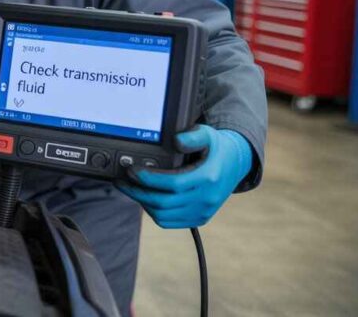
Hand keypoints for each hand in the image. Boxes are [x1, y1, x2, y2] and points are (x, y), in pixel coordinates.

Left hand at [116, 125, 252, 228]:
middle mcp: (206, 198)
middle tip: (122, 181)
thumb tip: (176, 140)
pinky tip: (145, 198)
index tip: (132, 170)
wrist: (235, 164)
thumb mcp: (208, 134)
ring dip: (143, 202)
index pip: (173, 183)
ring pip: (163, 215)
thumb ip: (192, 136)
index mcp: (208, 177)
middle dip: (137, 192)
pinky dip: (153, 212)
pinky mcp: (199, 218)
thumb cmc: (216, 148)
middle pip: (164, 202)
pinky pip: (169, 222)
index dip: (148, 179)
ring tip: (131, 188)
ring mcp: (203, 211)